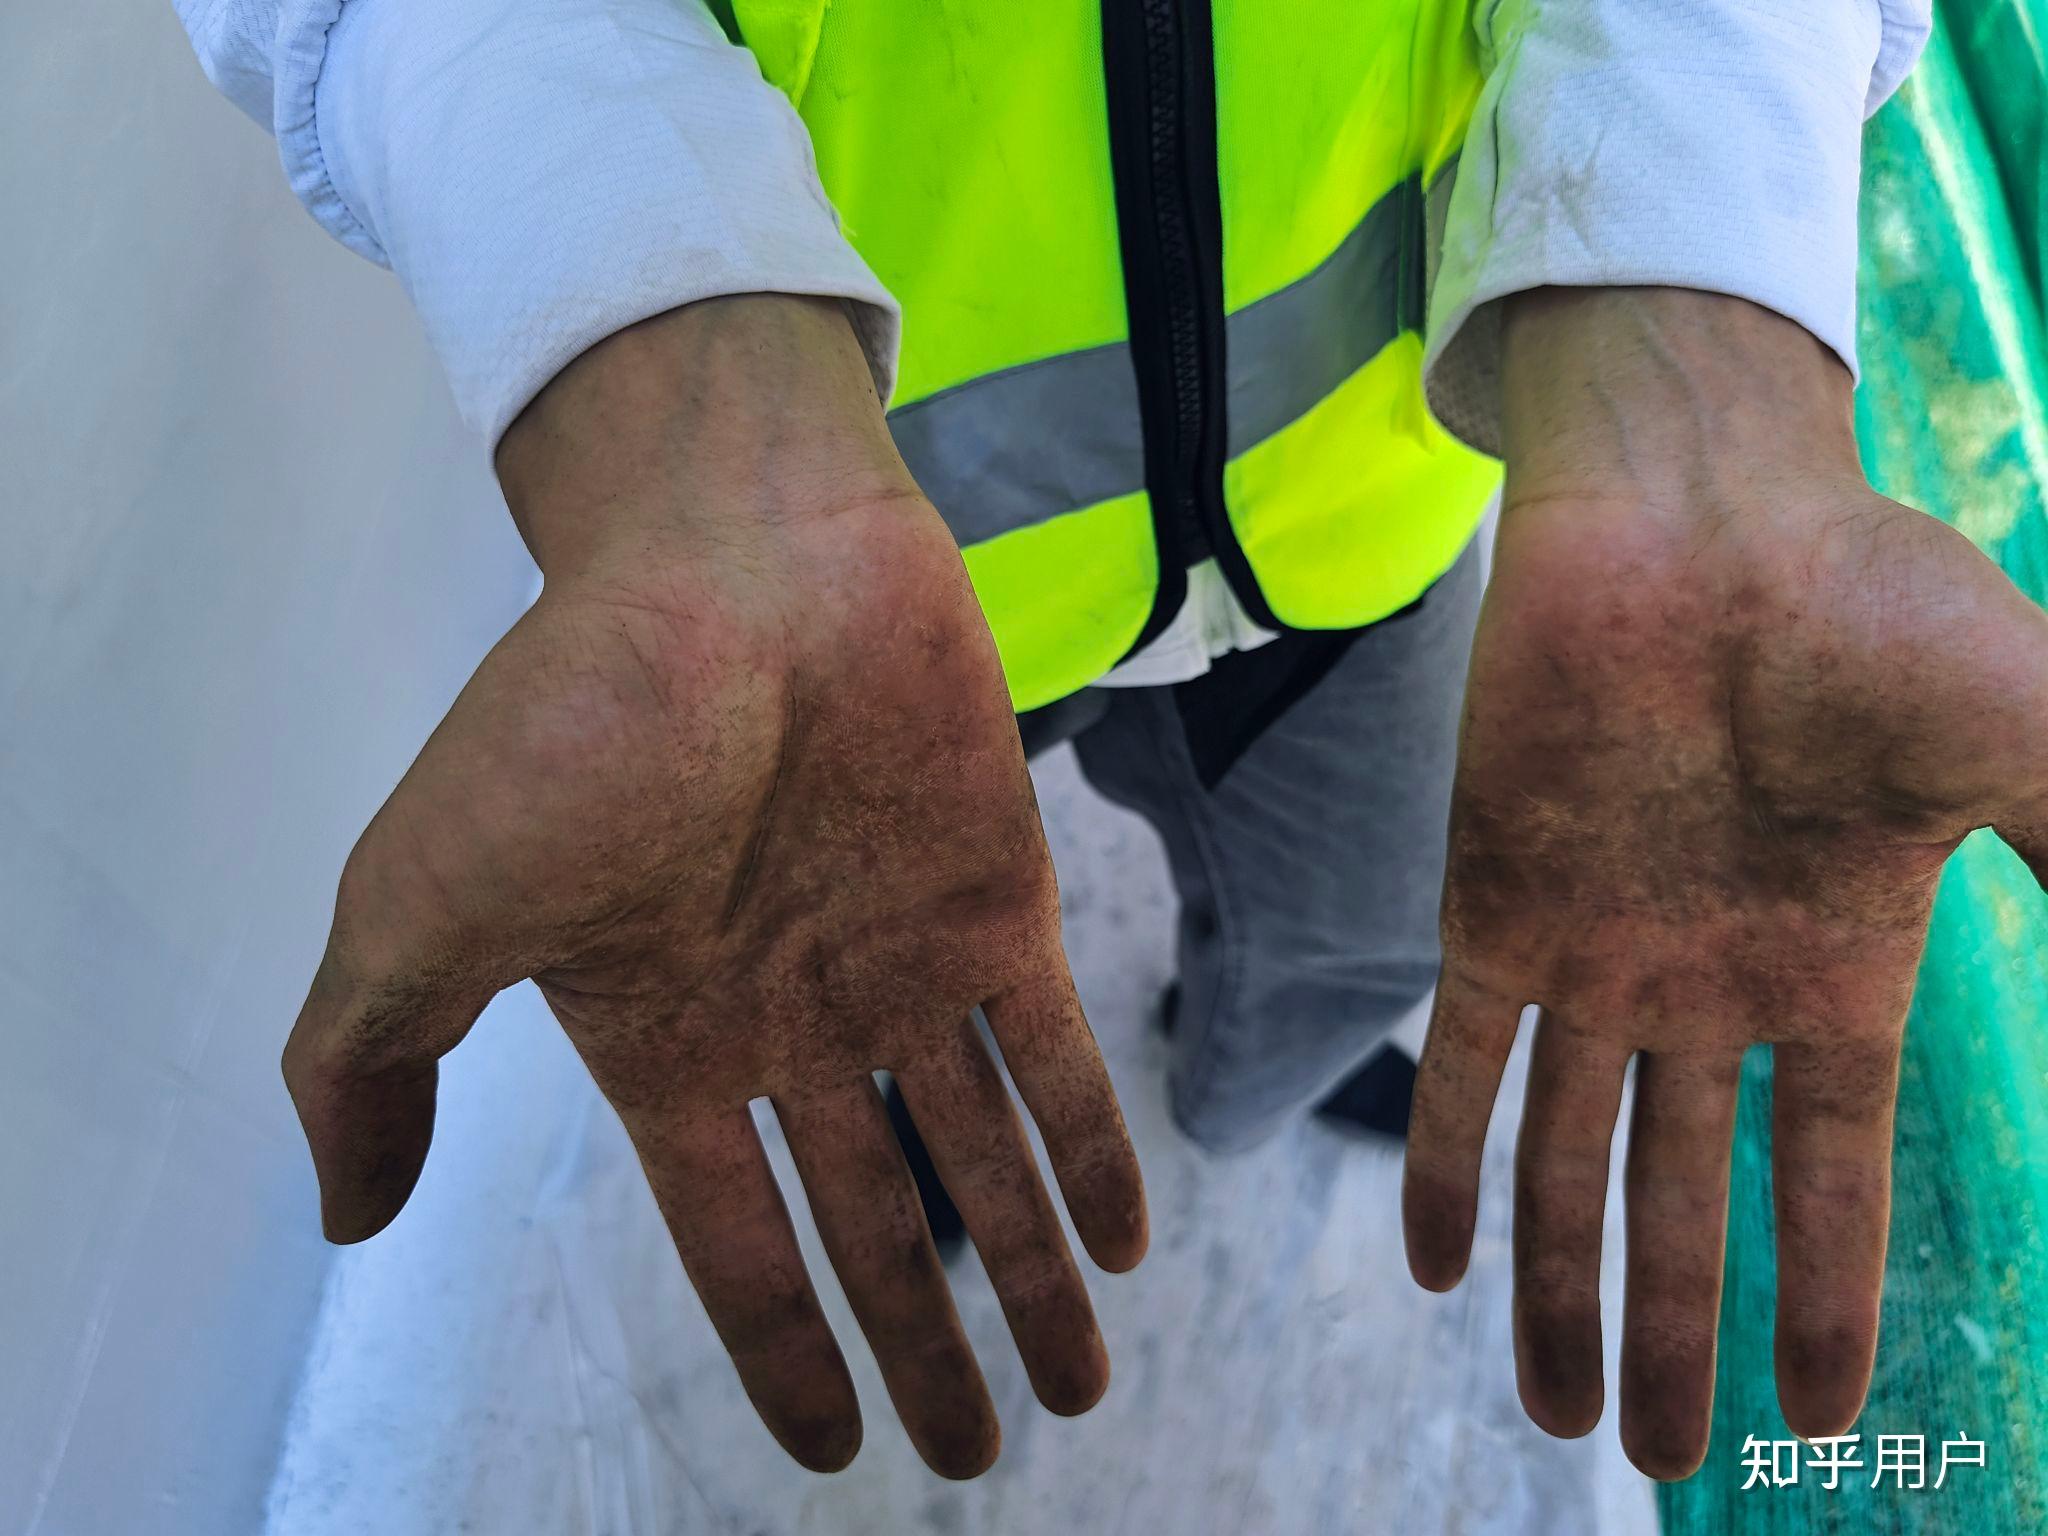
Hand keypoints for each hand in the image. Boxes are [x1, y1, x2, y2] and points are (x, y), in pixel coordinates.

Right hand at [282, 296, 1146, 1478]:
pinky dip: (1091, 1150)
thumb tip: (341, 1214)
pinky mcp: (995, 900)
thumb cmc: (571, 714)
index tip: (834, 1449)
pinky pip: (1055, 1056)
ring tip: (1072, 1391)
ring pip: (979, 1160)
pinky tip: (1123, 1250)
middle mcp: (792, 1020)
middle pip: (874, 1223)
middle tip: (974, 1459)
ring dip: (1028, 1276)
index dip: (783, 1348)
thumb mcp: (419, 903)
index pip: (734, 1240)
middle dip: (923, 1344)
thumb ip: (368, 1060)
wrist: (723, 543)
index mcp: (667, 1039)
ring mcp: (898, 965)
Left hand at [1403, 289, 2047, 1478]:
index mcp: (1828, 974)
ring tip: (1552, 1412)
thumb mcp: (2028, 748)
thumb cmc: (1864, 607)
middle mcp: (1702, 985)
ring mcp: (1592, 951)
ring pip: (1561, 1157)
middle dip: (1670, 1327)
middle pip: (1679, 1198)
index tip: (1812, 1420)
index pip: (1823, 1177)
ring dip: (1555, 1285)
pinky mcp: (1488, 900)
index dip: (1816, 1295)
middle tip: (1656, 1455)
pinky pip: (1450, 1059)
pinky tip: (1430, 1264)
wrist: (1694, 507)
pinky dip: (1438, 1160)